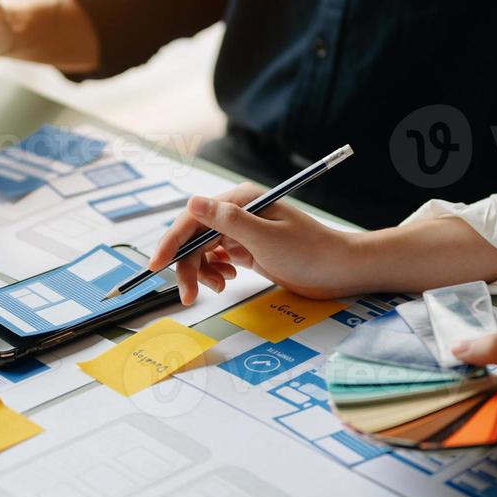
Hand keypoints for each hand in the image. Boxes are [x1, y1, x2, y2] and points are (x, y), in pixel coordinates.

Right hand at [147, 183, 365, 304]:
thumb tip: (192, 202)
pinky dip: (214, 273)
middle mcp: (238, 212)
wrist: (339, 271)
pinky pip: (217, 258)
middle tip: (189, 296)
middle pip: (195, 237)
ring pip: (203, 250)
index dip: (172, 241)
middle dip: (187, 266)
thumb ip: (228, 221)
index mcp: (241, 200)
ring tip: (219, 287)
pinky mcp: (248, 249)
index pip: (194, 217)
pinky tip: (225, 282)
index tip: (156, 265)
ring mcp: (243, 231)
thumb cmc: (310, 252)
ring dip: (201, 271)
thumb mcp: (267, 238)